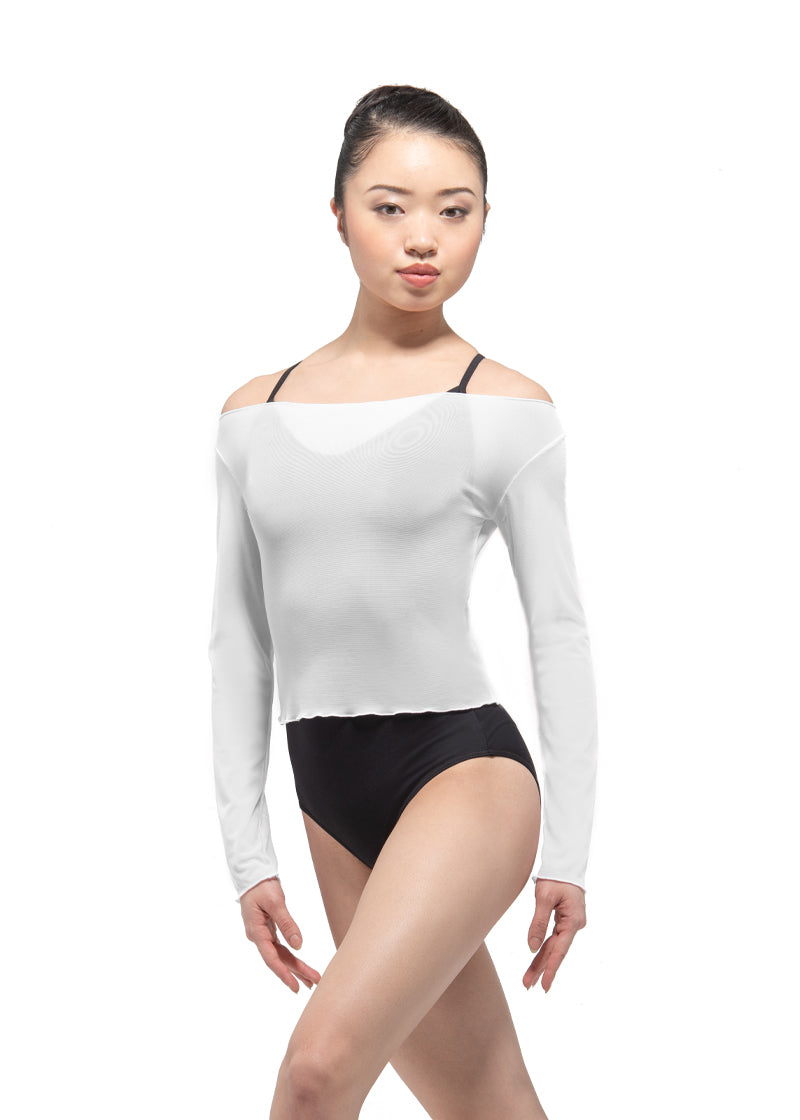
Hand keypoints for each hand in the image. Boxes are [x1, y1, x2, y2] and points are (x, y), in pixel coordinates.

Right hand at [240, 877, 321, 993]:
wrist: (253, 875)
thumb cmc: (262, 886)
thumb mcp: (276, 903)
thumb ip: (286, 924)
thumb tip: (298, 945)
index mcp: (256, 932)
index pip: (271, 958)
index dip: (284, 974)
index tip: (295, 986)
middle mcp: (258, 937)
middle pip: (278, 959)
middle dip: (296, 972)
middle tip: (315, 983)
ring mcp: (262, 934)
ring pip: (280, 954)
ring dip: (295, 966)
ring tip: (311, 979)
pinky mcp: (267, 930)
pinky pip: (280, 947)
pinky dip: (290, 956)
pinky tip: (299, 964)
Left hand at [523, 878, 586, 992]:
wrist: (565, 862)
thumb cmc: (555, 877)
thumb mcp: (544, 898)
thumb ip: (538, 923)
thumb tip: (532, 947)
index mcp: (573, 921)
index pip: (560, 950)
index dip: (551, 968)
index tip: (544, 985)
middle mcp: (575, 925)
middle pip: (556, 951)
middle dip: (541, 968)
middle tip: (527, 985)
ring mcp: (571, 923)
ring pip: (554, 946)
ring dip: (542, 961)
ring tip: (528, 979)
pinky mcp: (566, 920)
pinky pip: (554, 938)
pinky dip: (545, 948)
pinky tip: (538, 961)